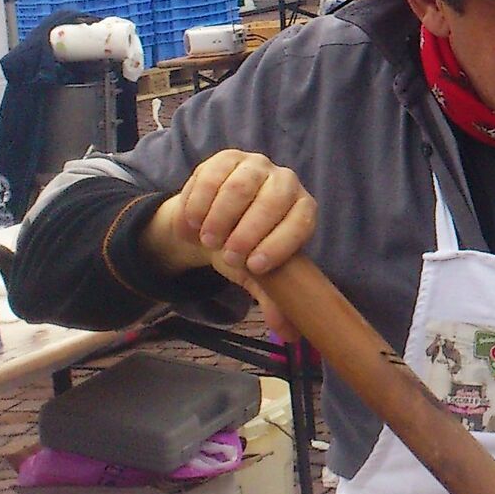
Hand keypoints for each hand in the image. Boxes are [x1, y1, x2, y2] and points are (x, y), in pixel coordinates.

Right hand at [147, 151, 315, 333]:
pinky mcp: (226, 159)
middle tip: (227, 254)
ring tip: (208, 240)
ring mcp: (257, 166)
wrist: (208, 225)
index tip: (256, 266)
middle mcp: (285, 182)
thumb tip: (289, 334)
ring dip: (220, 217)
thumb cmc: (241, 249)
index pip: (302, 221)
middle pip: (273, 199)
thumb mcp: (257, 275)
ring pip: (241, 187)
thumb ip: (274, 299)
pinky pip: (211, 176)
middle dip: (248, 231)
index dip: (281, 243)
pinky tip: (192, 223)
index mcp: (302, 210)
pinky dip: (198, 203)